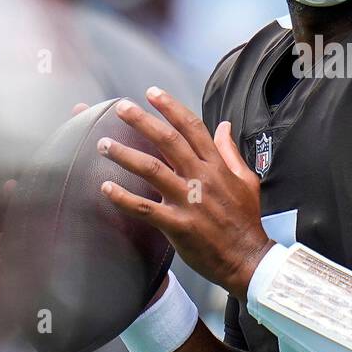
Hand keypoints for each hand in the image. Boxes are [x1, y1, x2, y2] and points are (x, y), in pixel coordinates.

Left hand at [98, 87, 272, 297]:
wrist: (248, 259)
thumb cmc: (246, 221)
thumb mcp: (246, 180)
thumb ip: (230, 152)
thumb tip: (224, 125)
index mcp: (217, 166)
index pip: (192, 128)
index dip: (171, 108)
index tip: (152, 92)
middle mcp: (202, 178)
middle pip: (168, 141)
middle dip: (142, 121)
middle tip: (120, 107)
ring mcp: (189, 201)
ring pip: (152, 170)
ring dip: (125, 154)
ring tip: (103, 144)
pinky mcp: (178, 225)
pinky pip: (145, 208)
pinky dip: (123, 198)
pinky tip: (105, 187)